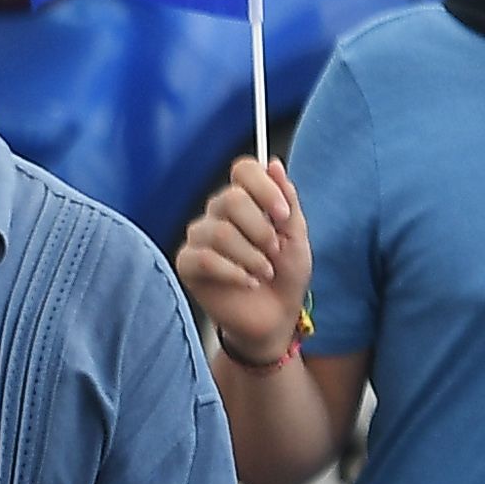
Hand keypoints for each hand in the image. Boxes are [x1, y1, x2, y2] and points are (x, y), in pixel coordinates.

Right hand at [169, 153, 311, 365]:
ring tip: (263, 273)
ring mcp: (199, 237)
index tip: (283, 215)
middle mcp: (217, 214)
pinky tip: (247, 283)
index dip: (264, 188)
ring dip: (252, 257)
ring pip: (220, 232)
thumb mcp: (297, 238)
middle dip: (261, 231)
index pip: (244, 170)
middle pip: (231, 200)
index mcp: (245, 201)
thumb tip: (274, 164)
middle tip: (274, 252)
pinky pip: (205, 258)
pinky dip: (235, 273)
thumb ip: (287, 202)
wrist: (275, 318)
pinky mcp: (188, 263)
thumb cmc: (285, 277)